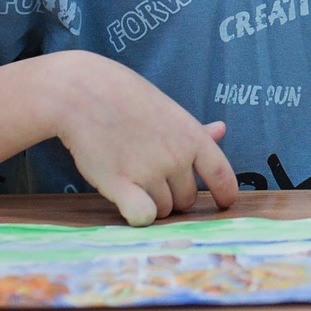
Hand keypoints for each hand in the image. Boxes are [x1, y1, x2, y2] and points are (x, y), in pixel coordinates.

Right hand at [44, 51, 239, 225]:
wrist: (84, 94)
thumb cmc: (125, 99)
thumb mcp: (167, 110)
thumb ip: (194, 130)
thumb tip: (221, 131)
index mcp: (192, 137)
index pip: (221, 174)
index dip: (226, 194)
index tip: (224, 203)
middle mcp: (176, 157)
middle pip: (186, 200)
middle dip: (173, 196)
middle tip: (151, 177)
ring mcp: (149, 172)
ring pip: (161, 210)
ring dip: (149, 203)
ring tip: (131, 178)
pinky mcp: (121, 186)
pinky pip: (143, 217)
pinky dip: (139, 215)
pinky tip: (129, 203)